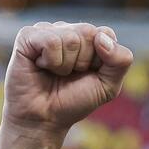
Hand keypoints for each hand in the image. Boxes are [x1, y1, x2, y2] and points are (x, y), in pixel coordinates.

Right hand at [2, 21, 133, 135]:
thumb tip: (101, 38)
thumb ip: (121, 61)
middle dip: (83, 62)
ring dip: (65, 65)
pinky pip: (50, 41)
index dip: (101, 60)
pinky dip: (51, 61)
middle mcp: (68, 30)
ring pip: (70, 37)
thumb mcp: (108, 86)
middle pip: (89, 32)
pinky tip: (41, 67)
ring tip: (54, 73)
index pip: (106, 34)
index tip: (88, 73)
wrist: (44, 118)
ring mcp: (47, 31)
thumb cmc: (74, 101)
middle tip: (69, 75)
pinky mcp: (27, 36)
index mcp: (89, 39)